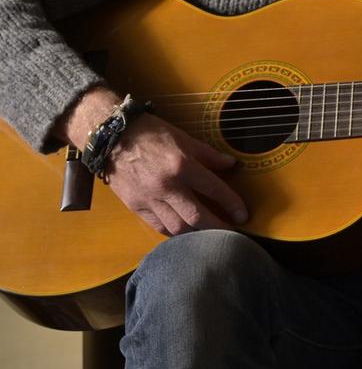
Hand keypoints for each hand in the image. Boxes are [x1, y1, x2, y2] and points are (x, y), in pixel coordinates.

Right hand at [103, 113, 248, 235]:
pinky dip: (174, 232)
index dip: (232, 204)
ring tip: (210, 234)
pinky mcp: (135, 206)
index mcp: (182, 166)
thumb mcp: (184, 138)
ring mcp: (149, 198)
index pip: (214, 189)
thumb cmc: (150, 133)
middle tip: (232, 234)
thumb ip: (209, 155)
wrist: (111, 136)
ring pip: (177, 227)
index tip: (243, 214)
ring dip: (197, 234)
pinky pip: (158, 227)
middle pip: (197, 217)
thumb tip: (232, 164)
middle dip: (218, 228)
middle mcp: (166, 186)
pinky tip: (185, 231)